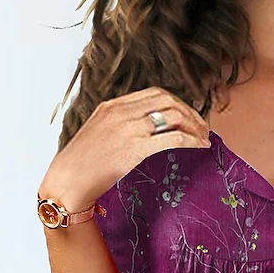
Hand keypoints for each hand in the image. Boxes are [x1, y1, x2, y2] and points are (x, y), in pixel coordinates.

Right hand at [39, 86, 210, 211]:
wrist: (69, 179)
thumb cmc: (82, 164)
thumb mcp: (98, 134)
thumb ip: (118, 126)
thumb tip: (141, 132)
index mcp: (112, 105)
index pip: (154, 93)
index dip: (176, 103)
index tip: (187, 116)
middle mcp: (122, 111)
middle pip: (167, 100)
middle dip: (189, 112)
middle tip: (202, 127)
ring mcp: (130, 128)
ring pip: (173, 115)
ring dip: (194, 125)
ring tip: (204, 137)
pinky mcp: (136, 147)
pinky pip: (173, 137)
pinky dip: (192, 139)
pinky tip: (201, 146)